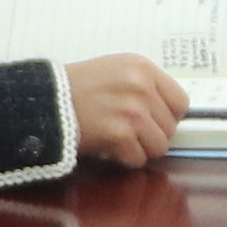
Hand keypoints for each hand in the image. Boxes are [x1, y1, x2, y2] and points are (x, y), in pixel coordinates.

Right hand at [66, 53, 188, 168]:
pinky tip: (107, 146)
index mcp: (143, 68)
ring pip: (159, 146)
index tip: (152, 121)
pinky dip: (124, 159)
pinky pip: (138, 159)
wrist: (45, 101)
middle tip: (127, 132)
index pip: (180, 102)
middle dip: (151, 134)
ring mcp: (132, 111)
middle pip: (170, 127)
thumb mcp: (115, 70)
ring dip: (140, 148)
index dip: (167, 116)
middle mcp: (141, 87)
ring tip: (119, 140)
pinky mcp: (120, 134)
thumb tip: (169, 113)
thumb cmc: (77, 88)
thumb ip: (144, 85)